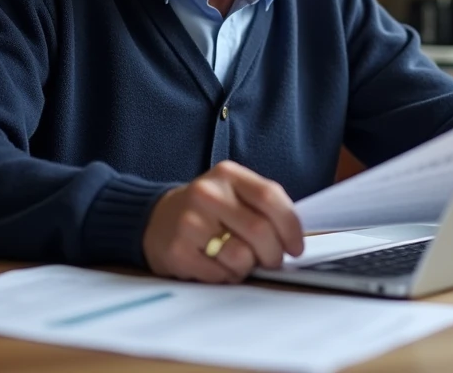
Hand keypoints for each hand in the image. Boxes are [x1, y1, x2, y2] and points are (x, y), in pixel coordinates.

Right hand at [142, 160, 304, 282]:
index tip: (296, 247)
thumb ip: (263, 208)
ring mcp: (190, 221)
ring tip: (237, 261)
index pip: (270, 197)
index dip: (290, 226)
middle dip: (273, 254)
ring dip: (247, 267)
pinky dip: (226, 277)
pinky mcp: (178, 251)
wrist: (156, 219)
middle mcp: (207, 193)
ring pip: (241, 257)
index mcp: (227, 174)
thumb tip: (293, 240)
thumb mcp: (233, 193)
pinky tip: (216, 265)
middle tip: (270, 261)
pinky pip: (220, 275)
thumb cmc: (207, 210)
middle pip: (260, 230)